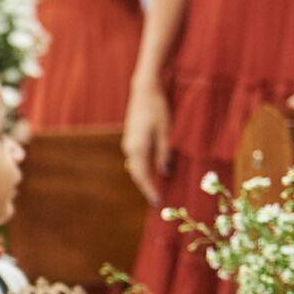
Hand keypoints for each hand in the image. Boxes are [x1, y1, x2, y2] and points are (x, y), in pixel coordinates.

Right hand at [122, 81, 171, 204]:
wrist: (144, 91)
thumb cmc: (157, 109)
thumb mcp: (165, 132)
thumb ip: (164, 153)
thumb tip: (164, 173)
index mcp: (138, 148)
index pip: (143, 176)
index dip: (150, 191)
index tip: (157, 202)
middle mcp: (130, 148)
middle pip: (137, 174)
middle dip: (146, 187)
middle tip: (157, 200)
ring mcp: (128, 143)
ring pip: (136, 167)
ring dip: (145, 178)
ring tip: (156, 188)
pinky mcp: (131, 139)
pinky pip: (136, 159)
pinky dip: (144, 167)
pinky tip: (153, 170)